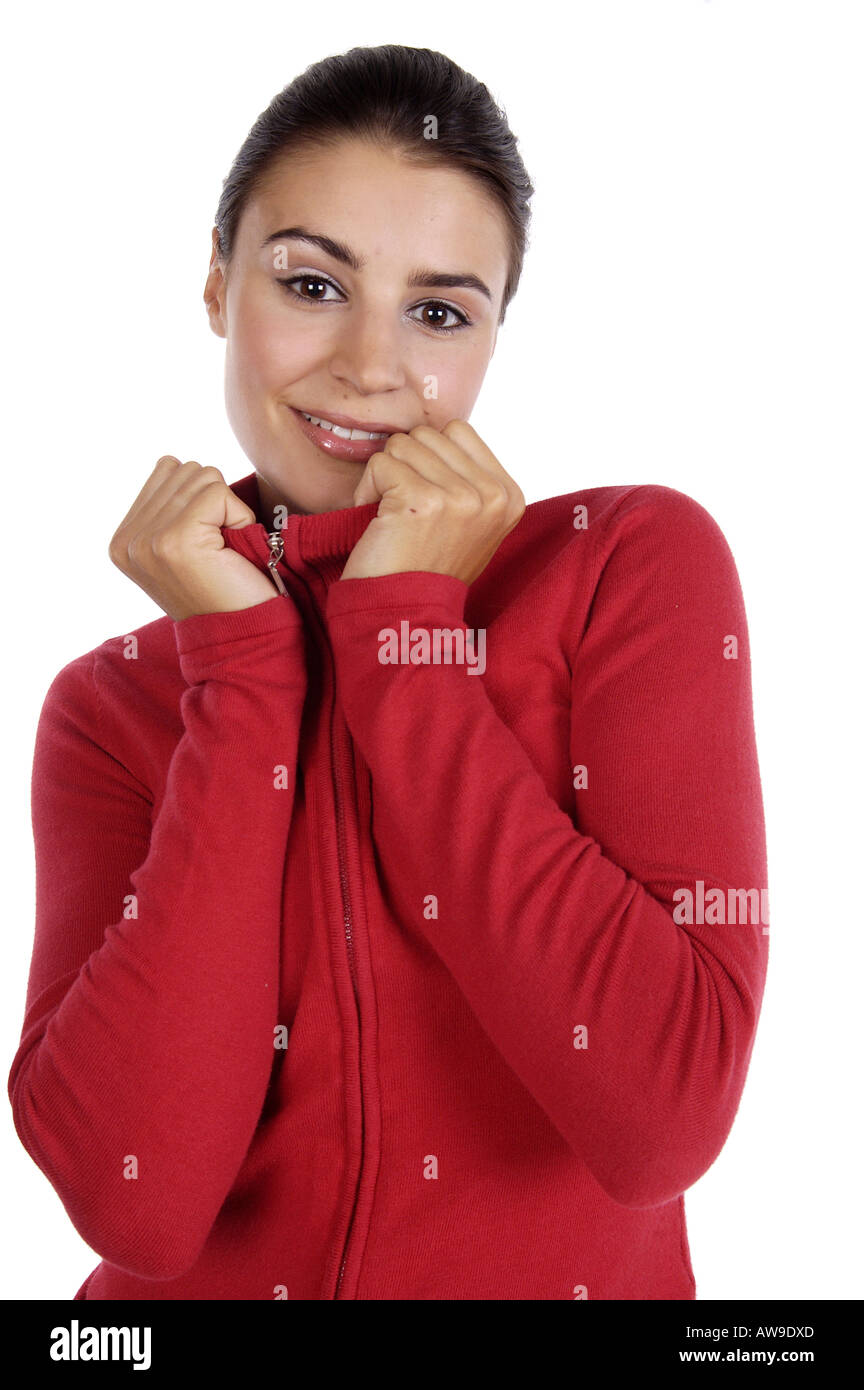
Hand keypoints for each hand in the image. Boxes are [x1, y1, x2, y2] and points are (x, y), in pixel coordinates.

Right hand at [109, 456, 279, 620]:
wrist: (239, 636)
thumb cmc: (223, 590)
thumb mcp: (180, 547)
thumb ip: (167, 506)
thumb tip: (172, 463)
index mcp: (123, 539)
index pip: (166, 469)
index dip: (202, 498)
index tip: (204, 544)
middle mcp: (127, 539)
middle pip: (185, 469)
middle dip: (215, 501)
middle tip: (218, 549)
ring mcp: (147, 540)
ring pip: (202, 476)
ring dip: (228, 510)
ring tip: (224, 551)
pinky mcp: (175, 540)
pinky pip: (219, 493)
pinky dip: (239, 518)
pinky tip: (232, 552)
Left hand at [340, 420, 524, 583]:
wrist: (406, 613)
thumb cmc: (428, 567)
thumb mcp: (471, 522)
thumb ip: (469, 477)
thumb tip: (440, 434)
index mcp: (509, 495)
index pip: (458, 431)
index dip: (429, 458)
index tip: (427, 501)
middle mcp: (491, 495)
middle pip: (428, 434)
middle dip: (406, 466)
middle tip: (406, 511)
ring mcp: (460, 497)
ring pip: (402, 444)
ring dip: (385, 478)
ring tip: (393, 517)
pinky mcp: (422, 500)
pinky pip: (379, 463)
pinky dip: (367, 491)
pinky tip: (378, 523)